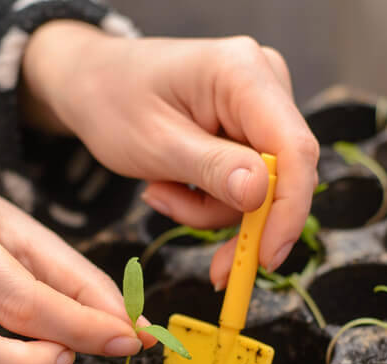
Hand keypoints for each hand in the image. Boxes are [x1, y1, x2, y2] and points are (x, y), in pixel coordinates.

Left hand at [22, 22, 319, 288]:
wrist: (93, 83)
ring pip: (265, 189)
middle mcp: (264, 82)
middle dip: (244, 222)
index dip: (288, 209)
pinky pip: (249, 185)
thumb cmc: (113, 102)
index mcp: (242, 72)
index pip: (293, 148)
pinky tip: (171, 187)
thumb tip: (261, 194)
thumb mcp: (154, 143)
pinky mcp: (251, 129)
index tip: (266, 258)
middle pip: (285, 174)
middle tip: (215, 268)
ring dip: (213, 210)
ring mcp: (261, 107)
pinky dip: (212, 201)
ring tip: (160, 193)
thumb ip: (211, 168)